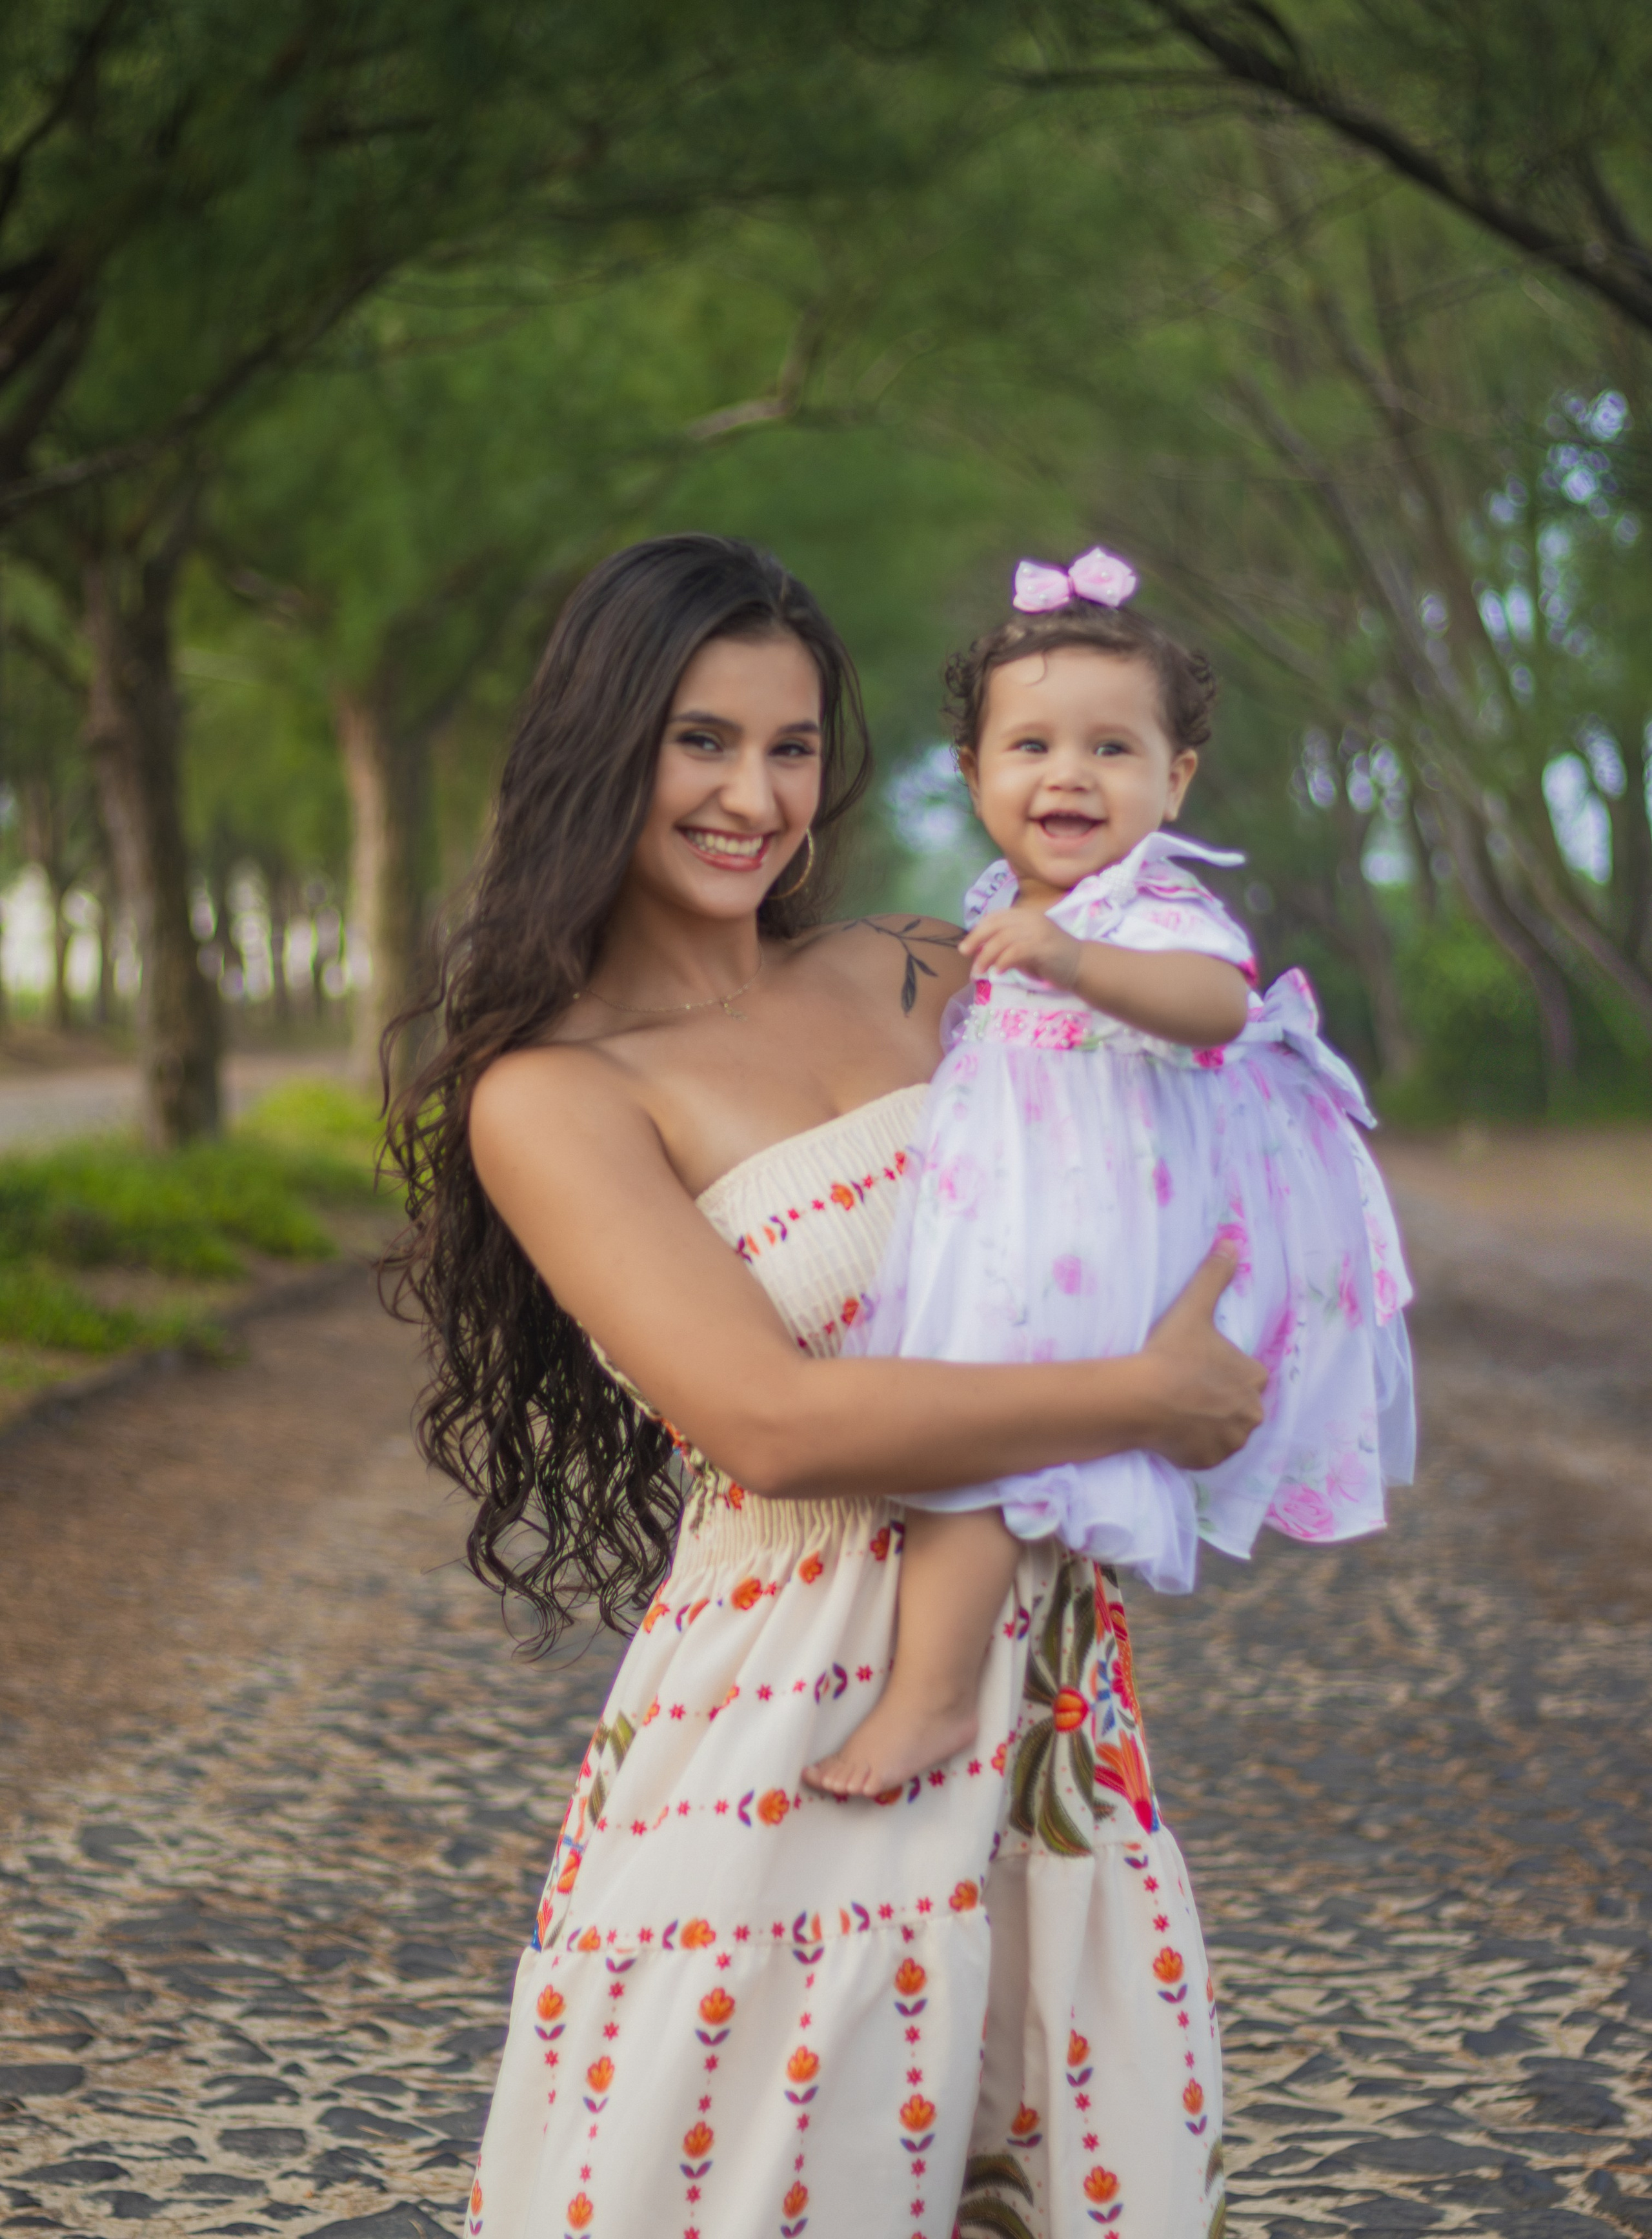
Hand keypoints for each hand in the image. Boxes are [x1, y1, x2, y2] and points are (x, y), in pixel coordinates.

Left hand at [958, 904, 1082, 989]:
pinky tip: (998, 972)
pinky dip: (1003, 961)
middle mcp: (1031, 919)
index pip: (995, 917)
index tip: (967, 946)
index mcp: (1026, 915)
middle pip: (995, 924)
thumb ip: (1006, 944)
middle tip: (964, 954)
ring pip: (1002, 938)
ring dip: (986, 956)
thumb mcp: (1025, 946)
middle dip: (976, 939)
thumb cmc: (1051, 958)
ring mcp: (1038, 931)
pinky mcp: (1043, 946)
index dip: (978, 930)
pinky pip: (1016, 951)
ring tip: (979, 970)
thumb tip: (979, 950)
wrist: (1081, 965)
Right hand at [1137, 1249, 1266, 1468]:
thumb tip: (1232, 1241)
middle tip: (1187, 1391)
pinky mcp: (1209, 1461)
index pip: (1247, 1375)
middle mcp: (1252, 1413)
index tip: (1198, 1367)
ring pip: (1225, 1431)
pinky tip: (1174, 1430)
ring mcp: (1231, 1441)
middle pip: (1238, 1406)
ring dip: (1209, 1424)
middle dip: (1219, 1401)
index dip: (1223, 1371)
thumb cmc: (1171, 1352)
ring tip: (1179, 1411)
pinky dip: (1195, 1446)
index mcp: (1254, 1377)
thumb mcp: (1194, 1308)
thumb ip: (1214, 1275)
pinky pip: (1207, 1453)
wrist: (1142, 1398)